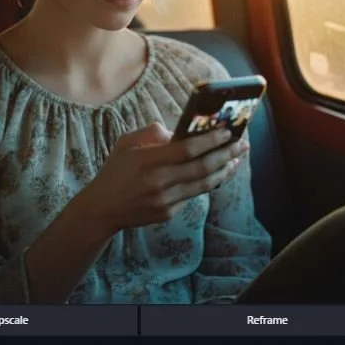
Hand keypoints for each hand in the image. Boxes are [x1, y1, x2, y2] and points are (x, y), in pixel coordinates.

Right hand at [75, 122, 249, 233]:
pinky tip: (216, 175)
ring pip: (203, 184)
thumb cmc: (115, 171)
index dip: (211, 140)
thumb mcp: (126, 143)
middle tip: (242, 145)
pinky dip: (206, 184)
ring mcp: (165, 200)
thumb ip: (151, 133)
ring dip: (223, 171)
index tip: (227, 131)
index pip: (188, 149)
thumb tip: (176, 133)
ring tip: (235, 161)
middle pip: (202, 167)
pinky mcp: (167, 213)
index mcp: (148, 160)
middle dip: (226, 154)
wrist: (102, 209)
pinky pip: (191, 196)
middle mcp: (159, 181)